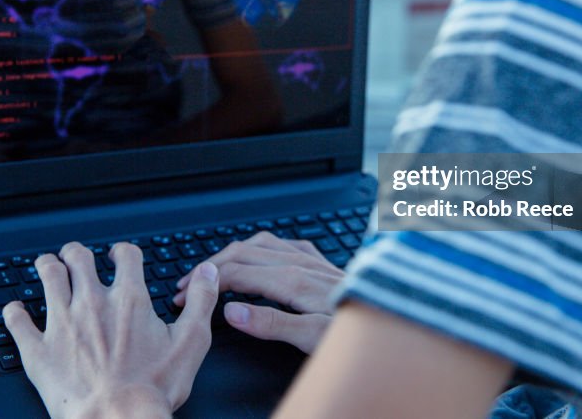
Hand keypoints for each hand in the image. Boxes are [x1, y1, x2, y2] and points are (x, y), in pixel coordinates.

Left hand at [2, 242, 218, 418]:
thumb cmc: (153, 389)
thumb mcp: (192, 342)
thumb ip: (201, 302)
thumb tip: (209, 272)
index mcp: (129, 299)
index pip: (124, 256)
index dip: (122, 252)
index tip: (118, 255)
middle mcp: (92, 303)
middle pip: (78, 258)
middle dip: (76, 253)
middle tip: (75, 255)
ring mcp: (61, 323)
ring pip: (47, 277)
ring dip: (47, 267)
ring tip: (47, 266)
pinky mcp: (38, 349)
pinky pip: (17, 321)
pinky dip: (14, 312)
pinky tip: (15, 309)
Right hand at [173, 232, 343, 352]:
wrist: (398, 316)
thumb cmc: (357, 333)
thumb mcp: (312, 338)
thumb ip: (271, 323)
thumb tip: (231, 312)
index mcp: (293, 281)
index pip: (236, 274)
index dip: (206, 284)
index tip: (184, 294)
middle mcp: (302, 264)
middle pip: (244, 254)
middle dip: (211, 266)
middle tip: (187, 282)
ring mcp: (314, 260)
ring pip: (262, 244)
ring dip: (233, 253)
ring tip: (213, 267)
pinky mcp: (324, 263)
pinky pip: (286, 244)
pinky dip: (262, 247)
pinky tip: (262, 255)